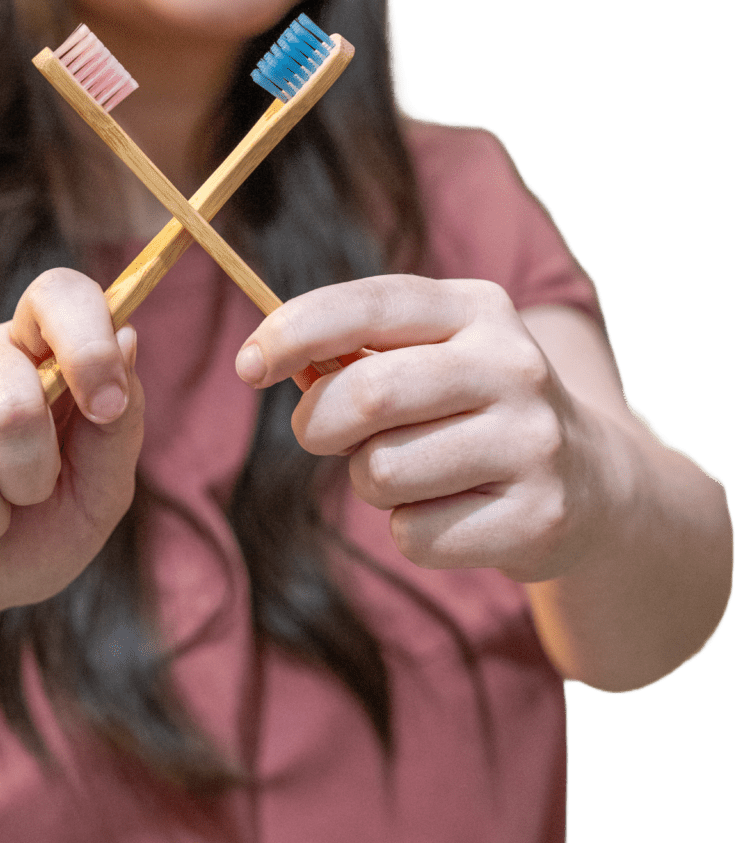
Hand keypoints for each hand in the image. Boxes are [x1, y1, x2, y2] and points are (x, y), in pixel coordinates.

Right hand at [0, 269, 143, 642]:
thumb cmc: (23, 534)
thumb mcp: (93, 496)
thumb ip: (118, 427)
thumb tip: (128, 338)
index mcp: (25, 348)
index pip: (56, 294)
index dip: (88, 345)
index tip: (104, 406)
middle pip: (9, 394)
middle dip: (29, 475)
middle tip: (18, 499)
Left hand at [235, 275, 602, 581]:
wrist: (595, 484)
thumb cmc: (475, 409)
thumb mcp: (435, 354)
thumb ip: (359, 348)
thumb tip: (267, 358)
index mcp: (478, 308)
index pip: (369, 306)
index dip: (294, 331)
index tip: (248, 364)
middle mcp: (513, 366)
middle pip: (367, 395)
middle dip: (320, 423)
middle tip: (323, 435)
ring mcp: (532, 443)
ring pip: (383, 472)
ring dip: (371, 483)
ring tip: (412, 474)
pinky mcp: (537, 518)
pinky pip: (416, 536)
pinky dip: (411, 532)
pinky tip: (454, 513)